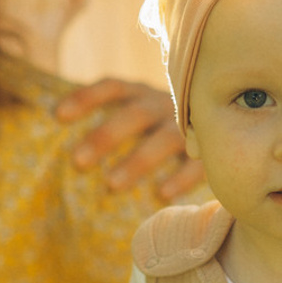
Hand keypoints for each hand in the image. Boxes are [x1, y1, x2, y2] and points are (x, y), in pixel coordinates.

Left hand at [55, 78, 205, 199]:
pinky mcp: (212, 149)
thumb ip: (107, 120)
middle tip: (77, 161)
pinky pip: (198, 162)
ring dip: (138, 160)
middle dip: (106, 135)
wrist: (226, 127)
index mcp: (141, 94)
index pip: (113, 87)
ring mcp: (191, 125)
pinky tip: (161, 195)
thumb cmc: (160, 129)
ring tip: (111, 185)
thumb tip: (54, 126)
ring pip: (165, 138)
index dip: (86, 97)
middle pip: (135, 114)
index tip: (58, 115)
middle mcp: (165, 104)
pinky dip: (181, 177)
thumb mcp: (138, 116)